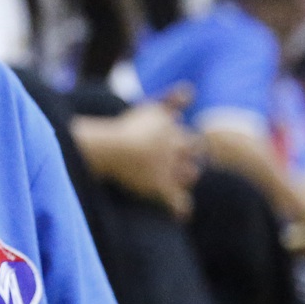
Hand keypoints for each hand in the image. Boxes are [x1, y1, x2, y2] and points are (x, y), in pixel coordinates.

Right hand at [100, 96, 202, 217]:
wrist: (112, 148)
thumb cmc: (124, 127)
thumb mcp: (150, 107)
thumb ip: (172, 100)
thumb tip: (190, 88)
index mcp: (173, 130)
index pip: (190, 139)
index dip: (185, 144)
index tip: (178, 149)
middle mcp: (176, 148)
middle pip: (192, 155)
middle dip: (188, 159)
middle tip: (181, 165)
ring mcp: (171, 168)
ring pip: (189, 175)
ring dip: (185, 177)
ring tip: (177, 184)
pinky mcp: (163, 187)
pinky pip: (179, 202)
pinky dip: (181, 208)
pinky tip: (181, 215)